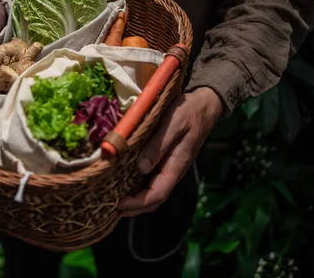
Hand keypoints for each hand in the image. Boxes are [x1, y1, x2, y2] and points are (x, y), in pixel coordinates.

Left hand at [118, 87, 223, 216]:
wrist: (204, 105)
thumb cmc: (188, 112)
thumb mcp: (172, 125)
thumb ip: (157, 146)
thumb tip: (140, 169)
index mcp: (176, 166)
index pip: (157, 195)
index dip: (137, 203)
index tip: (118, 204)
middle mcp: (172, 172)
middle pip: (154, 200)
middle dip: (134, 208)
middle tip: (110, 209)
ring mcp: (169, 168)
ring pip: (152, 192)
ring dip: (135, 200)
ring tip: (113, 200)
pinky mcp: (165, 162)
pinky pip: (151, 181)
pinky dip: (137, 187)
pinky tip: (123, 184)